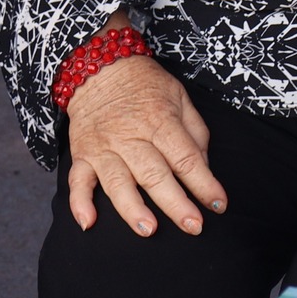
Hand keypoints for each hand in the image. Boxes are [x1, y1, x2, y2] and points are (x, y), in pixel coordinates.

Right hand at [64, 48, 225, 236]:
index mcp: (161, 121)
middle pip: (155, 175)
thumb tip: (204, 167)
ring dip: (132, 208)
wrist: (102, 68)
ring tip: (148, 230)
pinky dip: (79, 203)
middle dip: (176, 204)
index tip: (219, 205)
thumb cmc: (148, 85)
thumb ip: (195, 132)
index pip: (187, 158)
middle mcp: (132, 136)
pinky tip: (88, 223)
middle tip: (194, 227)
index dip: (205, 183)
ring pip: (117, 182)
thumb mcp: (181, 97)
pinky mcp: (82, 154)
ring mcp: (104, 147)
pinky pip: (77, 181)